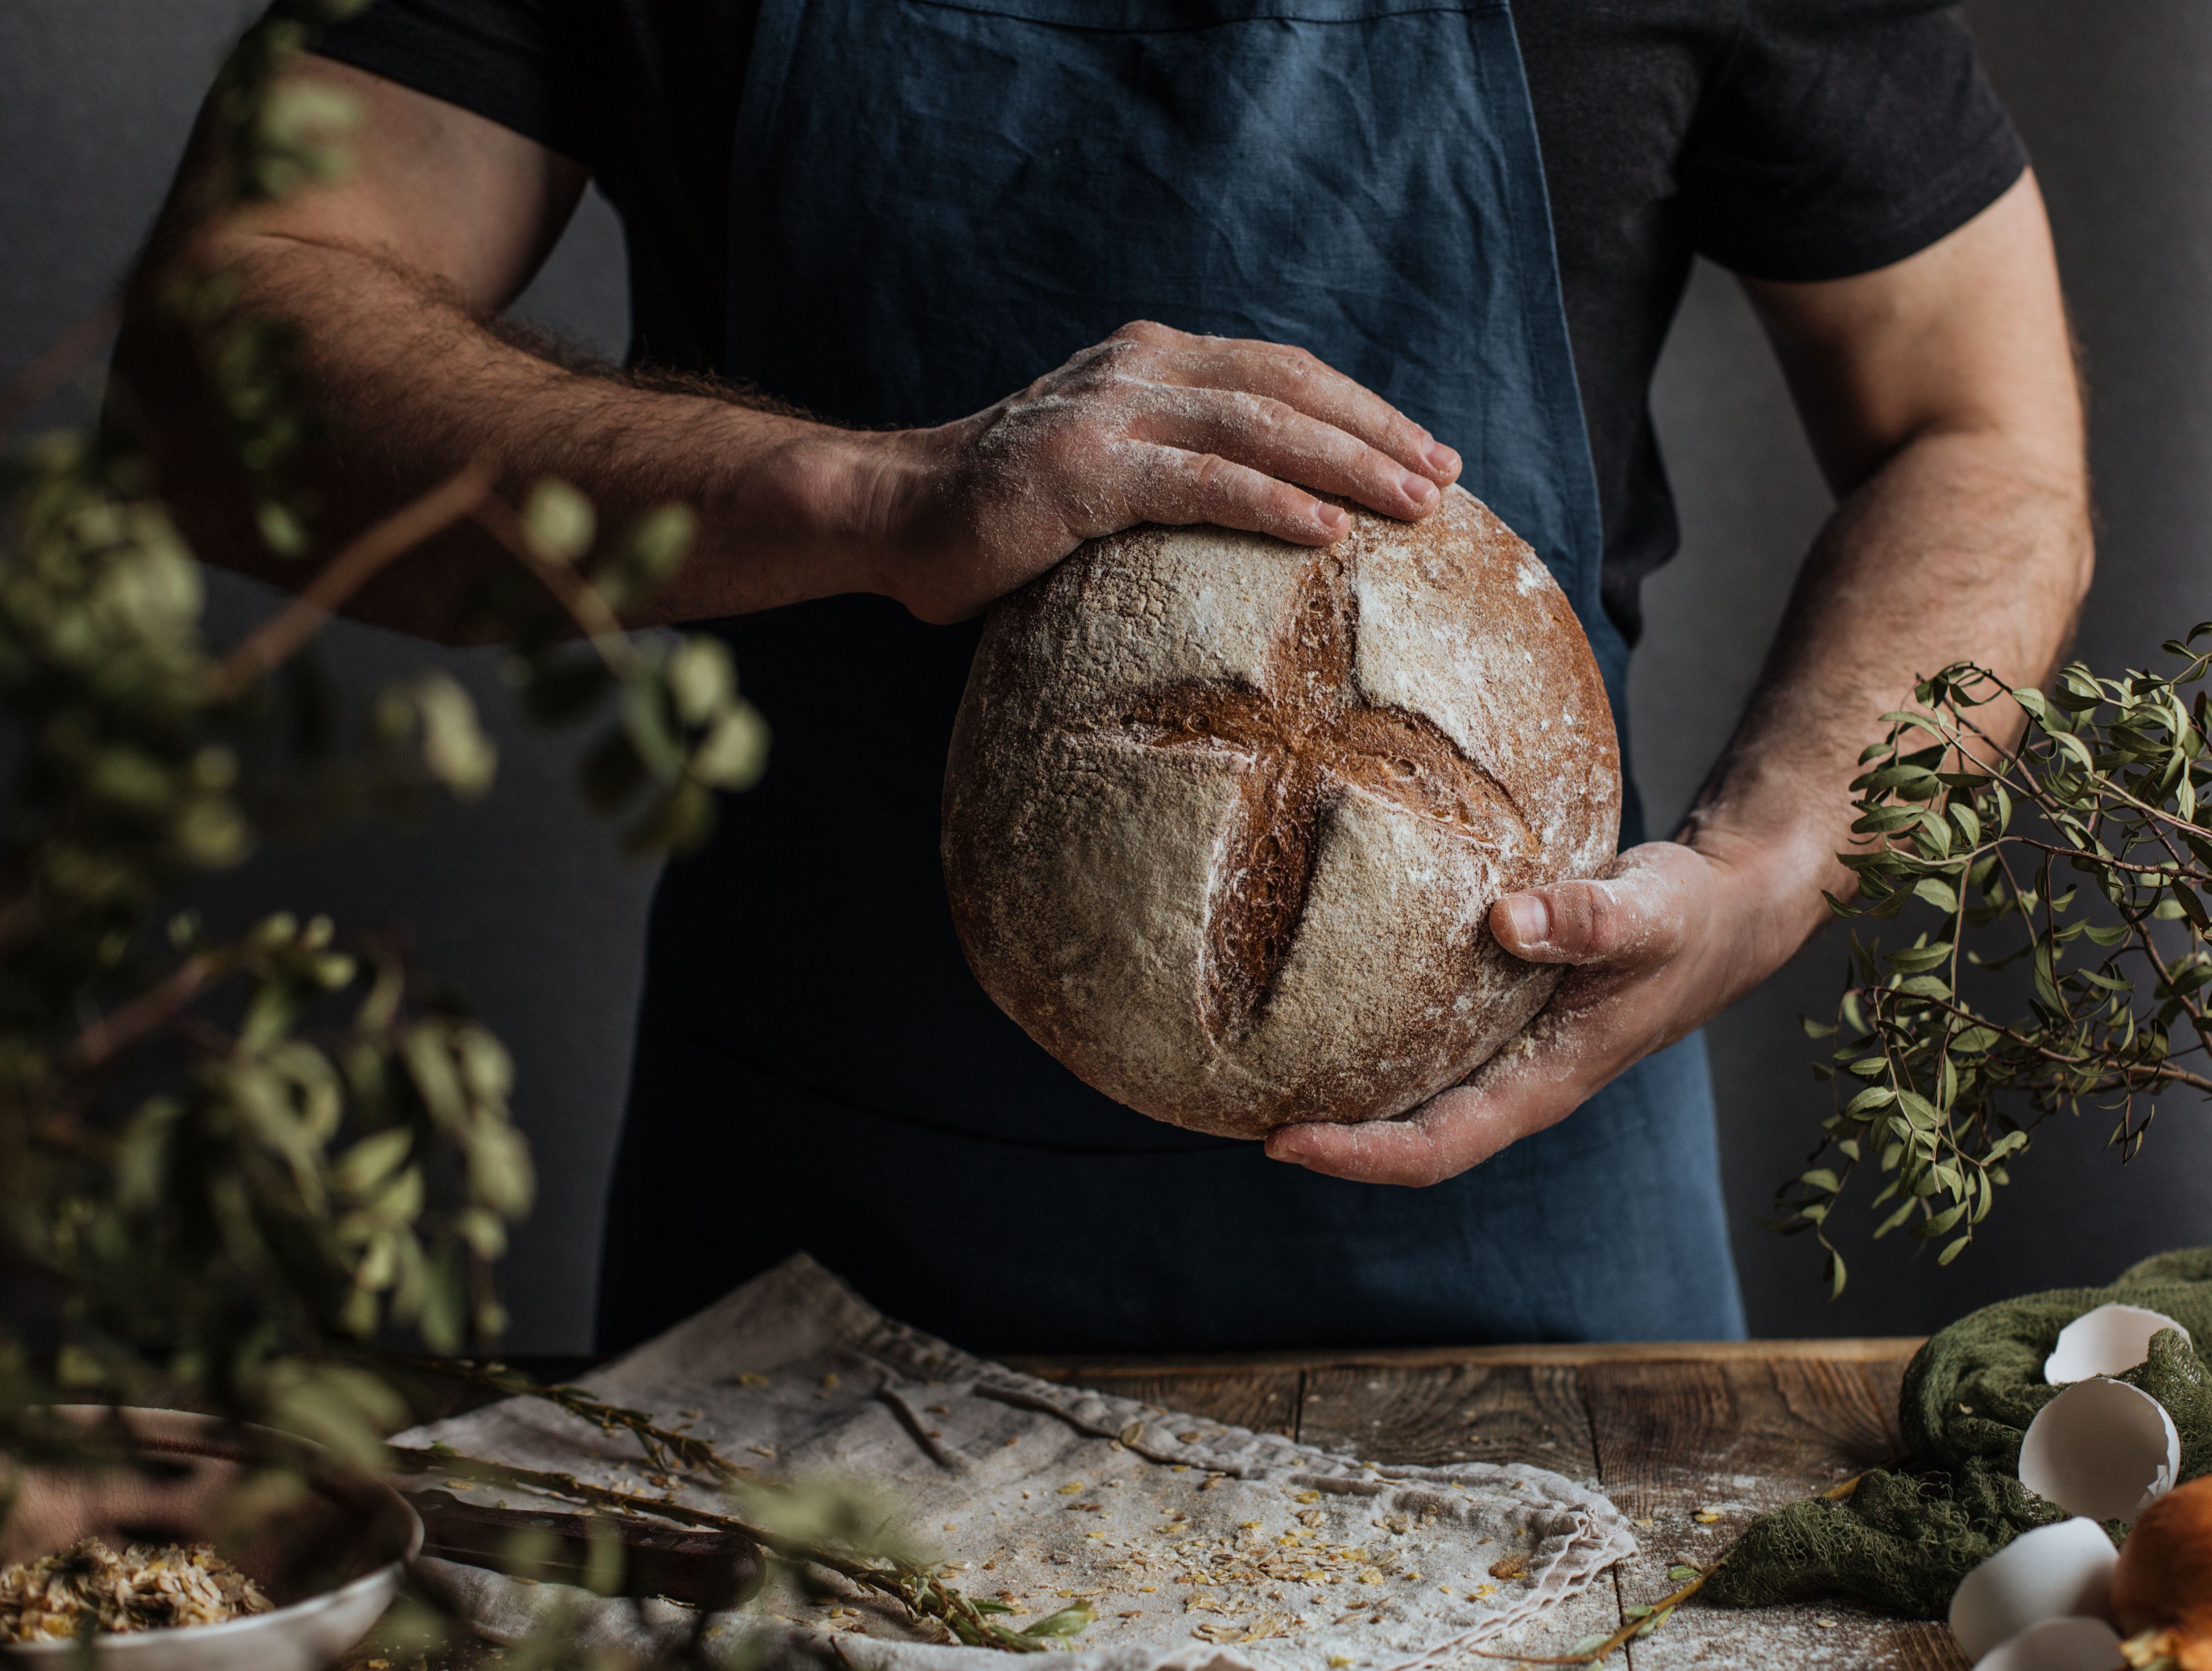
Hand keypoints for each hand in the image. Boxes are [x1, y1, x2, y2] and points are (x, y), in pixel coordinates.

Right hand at [866, 320, 1461, 623]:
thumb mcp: (1106, 465)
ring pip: (1258, 427)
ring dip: (1347, 465)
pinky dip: (1270, 501)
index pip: (1281, 373)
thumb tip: (1269, 512)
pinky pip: (1198, 482)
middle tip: (1445, 478)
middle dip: (1377, 433)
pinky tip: (1326, 530)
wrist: (895, 513)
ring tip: (1415, 504)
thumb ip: (1174, 463)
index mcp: (1151, 361)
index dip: (1361, 408)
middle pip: (1287, 389)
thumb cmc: (1006, 512)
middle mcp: (1138, 369)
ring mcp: (1110, 415)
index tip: (1427, 452)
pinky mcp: (1084, 470)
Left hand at [1263, 835, 1827, 1186]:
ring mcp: (1506, 1054)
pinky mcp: (1497, 1017)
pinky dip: (1368, 1044)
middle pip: (1409, 1137)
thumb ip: (1587, 918)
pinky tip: (1318, 1011)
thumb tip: (1505, 921)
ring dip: (1341, 1099)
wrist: (1724, 912)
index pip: (1437, 1147)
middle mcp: (1517, 1081)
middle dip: (1326, 1141)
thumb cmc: (1690, 916)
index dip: (1358, 1156)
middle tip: (1230, 1113)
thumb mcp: (1650, 908)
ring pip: (1412, 1098)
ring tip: (1248, 1076)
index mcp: (1546, 1082)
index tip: (1279, 1142)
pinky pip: (1422, 1048)